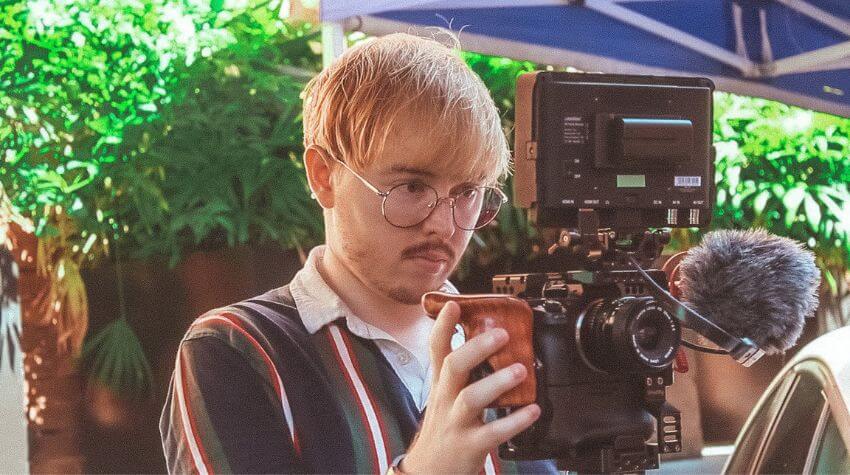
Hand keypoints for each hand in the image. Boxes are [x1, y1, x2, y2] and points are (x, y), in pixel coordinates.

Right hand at [402, 301, 540, 473]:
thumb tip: (483, 338)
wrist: (429, 470)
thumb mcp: (443, 394)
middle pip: (453, 367)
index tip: (454, 305)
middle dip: (476, 348)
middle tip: (502, 334)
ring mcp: (456, 422)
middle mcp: (445, 399)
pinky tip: (532, 410)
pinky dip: (514, 421)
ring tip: (521, 370)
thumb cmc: (443, 426)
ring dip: (497, 382)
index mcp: (440, 384)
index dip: (444, 326)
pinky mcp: (470, 445)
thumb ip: (459, 369)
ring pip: (471, 398)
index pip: (436, 349)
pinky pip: (493, 432)